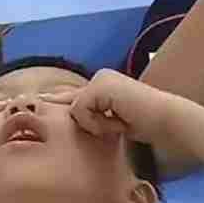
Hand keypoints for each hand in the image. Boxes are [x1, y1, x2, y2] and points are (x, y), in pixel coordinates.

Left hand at [39, 69, 170, 142]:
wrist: (165, 119)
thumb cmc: (144, 124)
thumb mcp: (112, 122)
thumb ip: (93, 118)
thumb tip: (70, 121)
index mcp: (101, 85)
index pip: (72, 94)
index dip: (55, 99)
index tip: (38, 100)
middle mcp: (99, 78)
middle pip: (68, 101)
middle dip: (58, 104)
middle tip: (44, 107)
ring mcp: (99, 79)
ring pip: (75, 109)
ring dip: (95, 124)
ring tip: (118, 125)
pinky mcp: (99, 86)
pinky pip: (82, 111)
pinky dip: (98, 123)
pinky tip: (118, 122)